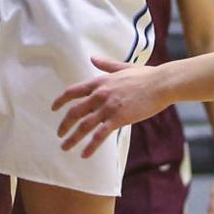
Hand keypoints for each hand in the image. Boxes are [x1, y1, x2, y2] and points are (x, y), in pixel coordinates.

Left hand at [53, 57, 170, 157]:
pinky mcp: (118, 118)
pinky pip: (100, 135)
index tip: (53, 108)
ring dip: (72, 138)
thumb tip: (93, 58)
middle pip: (75, 111)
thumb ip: (106, 65)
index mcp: (100, 81)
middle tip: (59, 134)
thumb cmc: (144, 75)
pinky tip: (85, 155)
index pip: (73, 91)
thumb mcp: (122, 67)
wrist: (160, 84)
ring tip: (65, 147)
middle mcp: (100, 94)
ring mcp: (108, 107)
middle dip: (64, 124)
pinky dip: (90, 146)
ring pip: (84, 125)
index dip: (61, 100)